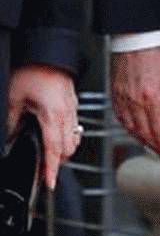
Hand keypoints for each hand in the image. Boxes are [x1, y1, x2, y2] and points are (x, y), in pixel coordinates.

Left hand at [6, 64, 78, 189]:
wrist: (49, 52)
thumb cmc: (34, 69)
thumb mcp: (15, 97)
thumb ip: (12, 121)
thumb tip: (8, 138)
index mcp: (53, 115)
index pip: (53, 150)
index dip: (50, 169)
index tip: (49, 183)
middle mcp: (66, 115)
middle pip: (67, 149)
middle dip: (57, 162)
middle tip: (43, 169)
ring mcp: (72, 109)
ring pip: (73, 139)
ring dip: (63, 150)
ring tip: (49, 153)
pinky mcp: (73, 103)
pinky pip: (74, 127)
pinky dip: (67, 136)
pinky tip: (56, 134)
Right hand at [111, 45, 159, 158]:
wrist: (138, 29)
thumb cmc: (158, 45)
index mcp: (152, 95)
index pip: (158, 131)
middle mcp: (135, 98)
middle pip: (143, 132)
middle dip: (154, 146)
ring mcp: (123, 94)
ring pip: (130, 125)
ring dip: (141, 139)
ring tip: (151, 145)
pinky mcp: (116, 88)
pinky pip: (120, 114)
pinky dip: (128, 125)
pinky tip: (134, 128)